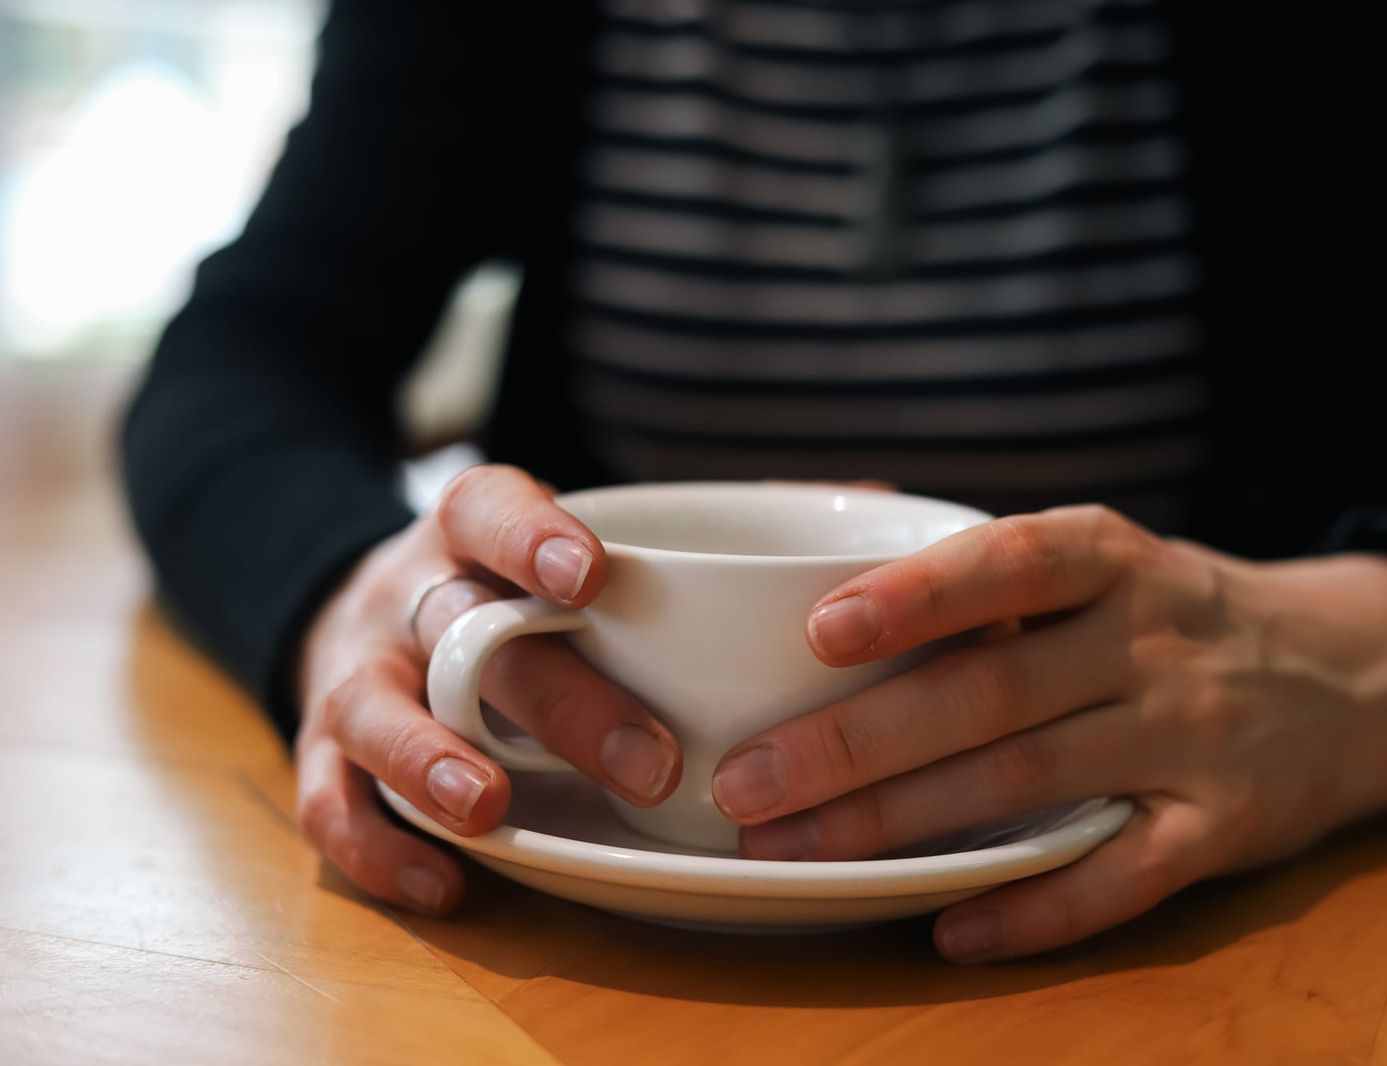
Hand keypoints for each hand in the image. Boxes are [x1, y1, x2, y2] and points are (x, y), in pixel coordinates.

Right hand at [295, 465, 680, 913]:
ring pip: (380, 713)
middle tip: (654, 765)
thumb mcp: (561, 552)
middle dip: (561, 702)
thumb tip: (837, 558)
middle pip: (472, 638)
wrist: (370, 617)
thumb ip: (661, 570)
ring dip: (433, 763)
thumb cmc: (509, 595)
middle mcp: (409, 598)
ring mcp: (358, 674)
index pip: (489, 512)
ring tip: (490, 808)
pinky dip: (381, 848)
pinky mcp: (324, 752)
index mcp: (470, 534)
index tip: (594, 576)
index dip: (533, 539)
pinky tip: (445, 884)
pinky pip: (332, 804)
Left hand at [710, 506, 1386, 961]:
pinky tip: (947, 928)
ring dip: (903, 825)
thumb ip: (997, 579)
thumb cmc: (1180, 616)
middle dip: (858, 741)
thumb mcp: (1112, 564)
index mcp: (1115, 562)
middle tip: (748, 781)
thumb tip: (825, 593)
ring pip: (1031, 783)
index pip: (1012, 562)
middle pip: (992, 693)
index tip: (818, 631)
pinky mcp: (1223, 827)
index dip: (918, 595)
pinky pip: (1120, 877)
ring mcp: (1192, 738)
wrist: (1357, 675)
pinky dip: (1033, 908)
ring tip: (797, 852)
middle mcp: (1153, 643)